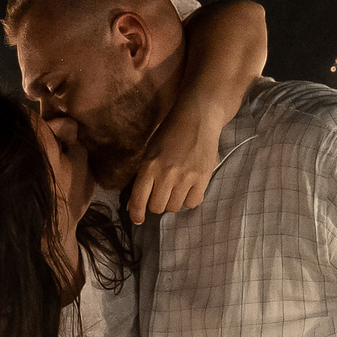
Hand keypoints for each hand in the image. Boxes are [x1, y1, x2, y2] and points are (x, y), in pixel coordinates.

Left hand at [126, 102, 222, 222]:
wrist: (198, 117)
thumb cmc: (170, 133)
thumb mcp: (150, 152)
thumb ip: (142, 178)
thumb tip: (133, 205)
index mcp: (149, 166)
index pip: (139, 199)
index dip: (136, 213)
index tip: (138, 219)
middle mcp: (166, 173)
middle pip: (157, 207)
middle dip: (157, 204)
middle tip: (161, 195)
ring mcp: (186, 177)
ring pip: (174, 207)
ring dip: (173, 202)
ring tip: (176, 188)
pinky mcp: (202, 177)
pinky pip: (193, 202)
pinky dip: (189, 199)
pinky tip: (189, 188)